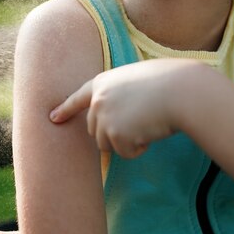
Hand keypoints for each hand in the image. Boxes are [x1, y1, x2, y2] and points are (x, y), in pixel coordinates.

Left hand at [50, 59, 202, 157]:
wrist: (180, 91)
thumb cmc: (168, 82)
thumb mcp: (137, 80)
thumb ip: (120, 95)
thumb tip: (118, 119)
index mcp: (102, 83)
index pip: (78, 98)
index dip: (65, 109)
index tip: (52, 118)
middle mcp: (97, 100)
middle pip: (95, 130)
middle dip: (114, 133)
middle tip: (139, 121)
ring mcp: (103, 118)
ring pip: (107, 145)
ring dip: (126, 142)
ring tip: (146, 124)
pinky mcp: (114, 135)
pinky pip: (124, 153)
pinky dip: (138, 148)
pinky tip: (150, 132)